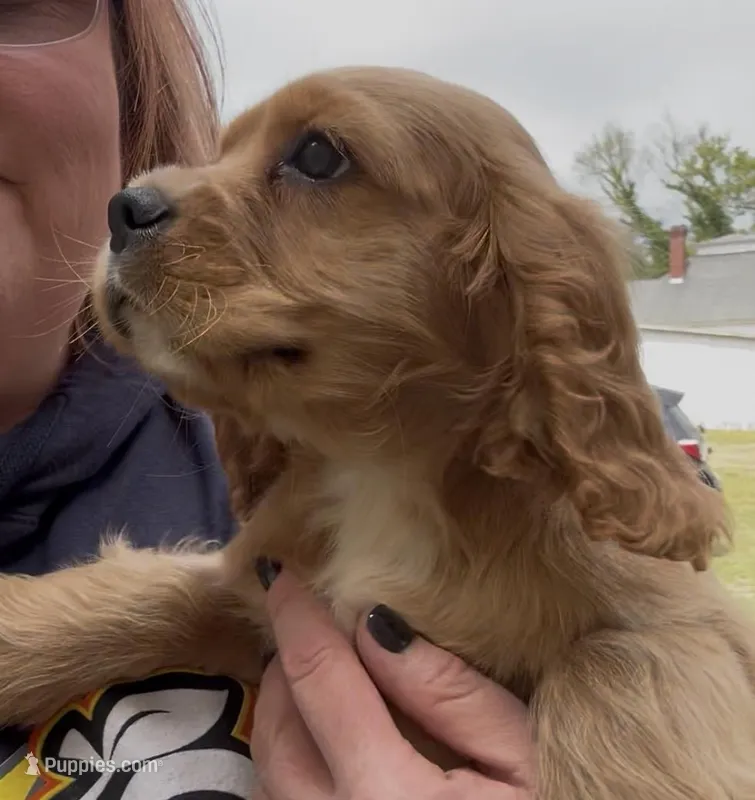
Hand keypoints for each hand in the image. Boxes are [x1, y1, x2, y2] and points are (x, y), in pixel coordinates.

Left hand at [250, 562, 535, 798]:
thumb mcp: (521, 760)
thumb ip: (448, 692)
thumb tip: (374, 623)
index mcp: (383, 795)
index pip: (319, 679)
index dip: (295, 617)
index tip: (281, 573)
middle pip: (276, 722)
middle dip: (285, 660)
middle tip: (310, 620)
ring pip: (269, 763)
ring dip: (283, 704)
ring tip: (315, 669)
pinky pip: (284, 796)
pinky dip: (290, 749)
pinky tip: (324, 731)